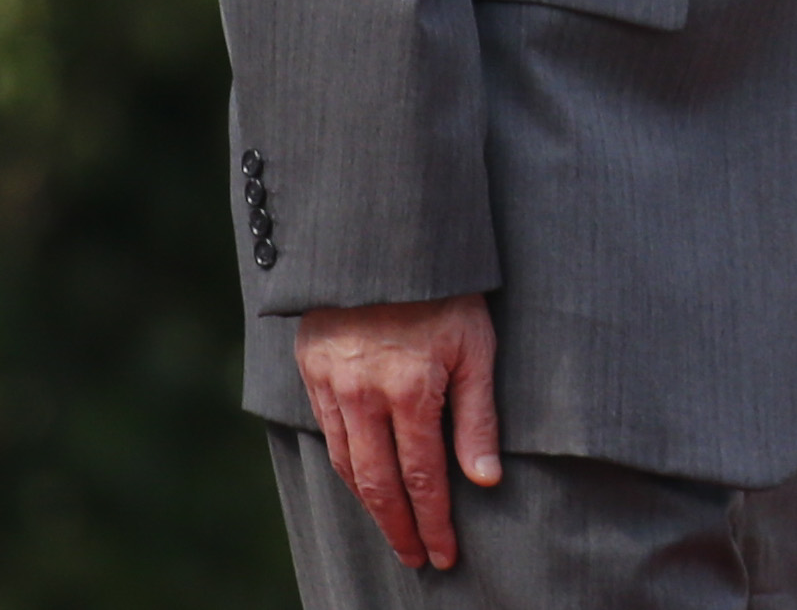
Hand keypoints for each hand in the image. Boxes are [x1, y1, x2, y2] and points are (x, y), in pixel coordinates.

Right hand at [294, 293, 501, 569]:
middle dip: (400, 528)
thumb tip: (486, 479)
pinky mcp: (311, 370)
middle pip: (379, 484)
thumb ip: (477, 415)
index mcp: (410, 390)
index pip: (422, 477)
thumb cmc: (444, 288)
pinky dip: (344, 467)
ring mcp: (332, 385)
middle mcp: (364, 395)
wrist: (382, 238)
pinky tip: (360, 481)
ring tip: (392, 530)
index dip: (433, 521)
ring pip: (347, 465)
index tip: (444, 554)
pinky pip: (326, 434)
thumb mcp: (476, 344)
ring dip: (370, 505)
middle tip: (417, 558)